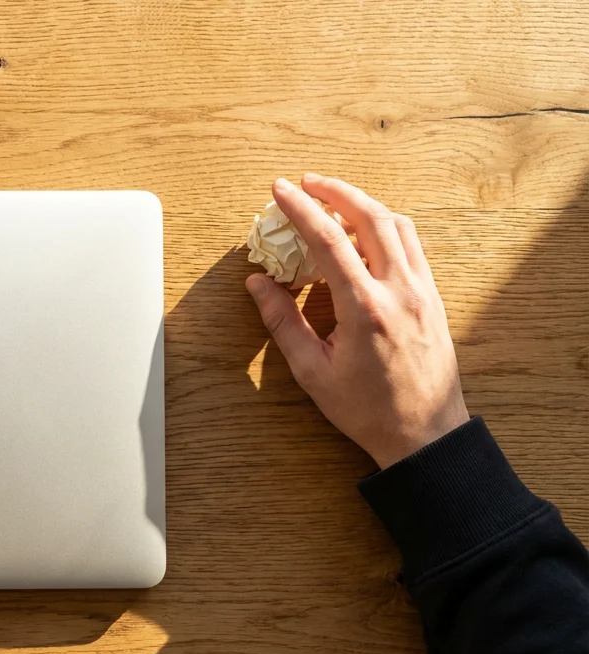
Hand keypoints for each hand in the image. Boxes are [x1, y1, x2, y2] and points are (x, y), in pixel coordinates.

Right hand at [245, 174, 469, 469]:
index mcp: (365, 309)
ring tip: (334, 202)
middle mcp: (399, 291)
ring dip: (364, 204)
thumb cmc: (367, 410)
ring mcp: (422, 291)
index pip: (330, 241)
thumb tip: (258, 284)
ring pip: (397, 225)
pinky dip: (385, 226)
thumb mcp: (312, 372)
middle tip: (307, 182)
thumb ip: (283, 322)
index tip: (280, 189)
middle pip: (371, 217)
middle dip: (336, 192)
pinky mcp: (433, 297)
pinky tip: (365, 232)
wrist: (424, 434)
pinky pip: (411, 245)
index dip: (302, 209)